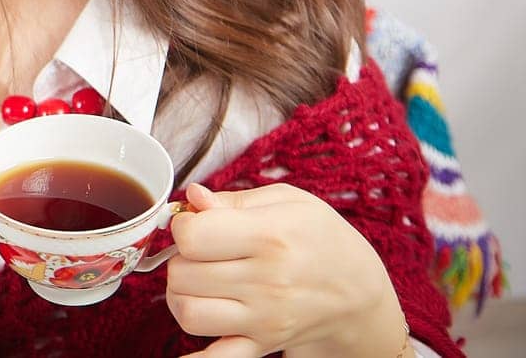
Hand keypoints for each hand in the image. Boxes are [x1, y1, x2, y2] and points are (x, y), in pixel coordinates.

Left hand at [166, 182, 410, 357]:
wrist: (358, 290)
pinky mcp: (262, 345)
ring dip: (183, 296)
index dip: (183, 225)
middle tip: (202, 252)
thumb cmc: (320, 237)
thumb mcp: (286, 202)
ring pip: (188, 313)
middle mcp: (265, 283)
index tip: (196, 223)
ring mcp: (263, 320)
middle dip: (181, 258)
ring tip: (200, 282)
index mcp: (268, 238)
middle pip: (183, 274)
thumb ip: (232, 200)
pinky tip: (184, 352)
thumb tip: (191, 197)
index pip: (192, 237)